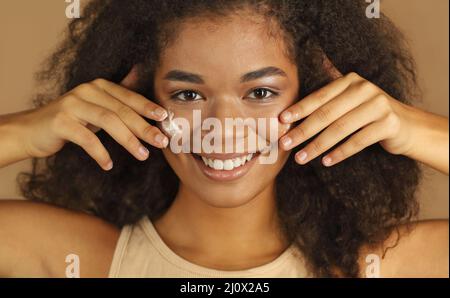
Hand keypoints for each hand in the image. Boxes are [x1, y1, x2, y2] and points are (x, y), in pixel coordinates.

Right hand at [8, 67, 168, 170]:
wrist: (32, 130)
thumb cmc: (71, 120)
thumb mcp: (96, 106)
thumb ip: (118, 97)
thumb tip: (140, 74)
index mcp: (99, 86)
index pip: (129, 97)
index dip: (148, 108)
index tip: (165, 119)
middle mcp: (87, 91)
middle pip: (122, 110)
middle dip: (144, 127)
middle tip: (161, 142)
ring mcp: (72, 105)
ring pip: (108, 121)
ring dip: (128, 140)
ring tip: (143, 155)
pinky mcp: (60, 122)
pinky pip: (86, 138)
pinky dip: (100, 153)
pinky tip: (108, 165)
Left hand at [278, 65, 419, 166]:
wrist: (408, 126)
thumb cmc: (370, 113)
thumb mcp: (351, 97)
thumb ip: (330, 89)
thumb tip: (312, 62)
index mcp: (350, 81)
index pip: (319, 96)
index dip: (299, 108)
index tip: (281, 120)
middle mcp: (364, 89)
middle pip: (326, 113)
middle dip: (302, 130)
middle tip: (285, 144)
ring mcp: (378, 105)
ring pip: (340, 128)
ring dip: (317, 146)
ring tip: (301, 158)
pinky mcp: (388, 124)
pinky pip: (358, 141)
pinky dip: (340, 153)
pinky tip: (326, 161)